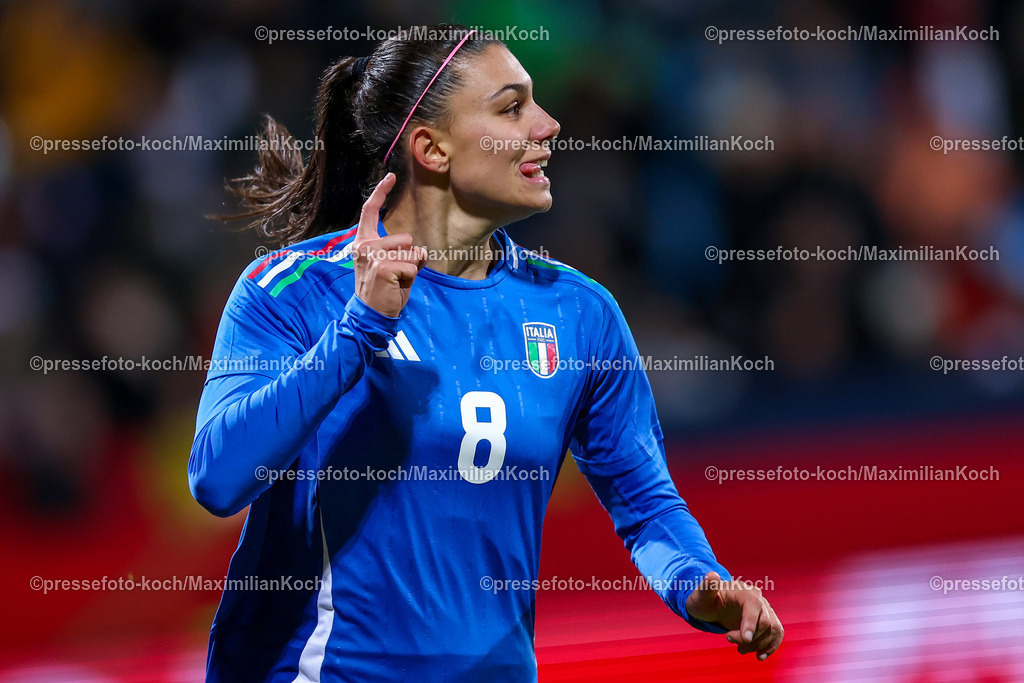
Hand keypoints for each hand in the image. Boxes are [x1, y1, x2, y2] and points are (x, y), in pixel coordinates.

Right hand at [352, 173, 426, 317]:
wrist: (372, 314)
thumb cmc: (384, 289)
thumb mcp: (392, 265)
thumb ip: (402, 251)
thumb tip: (421, 250)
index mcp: (364, 241)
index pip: (370, 211)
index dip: (381, 192)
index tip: (391, 176)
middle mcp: (364, 245)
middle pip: (406, 238)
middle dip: (410, 257)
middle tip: (396, 274)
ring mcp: (371, 256)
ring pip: (411, 252)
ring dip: (411, 268)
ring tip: (396, 280)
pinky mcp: (382, 267)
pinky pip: (412, 266)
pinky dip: (411, 278)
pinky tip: (396, 286)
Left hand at [684, 571, 782, 660]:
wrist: (712, 605)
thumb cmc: (705, 600)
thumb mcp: (701, 595)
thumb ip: (707, 587)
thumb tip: (711, 575)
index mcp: (744, 591)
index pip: (753, 606)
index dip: (751, 623)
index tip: (744, 640)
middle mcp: (758, 599)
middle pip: (764, 621)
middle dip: (749, 637)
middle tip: (728, 639)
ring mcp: (764, 610)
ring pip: (773, 629)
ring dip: (759, 644)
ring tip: (740, 650)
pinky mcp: (767, 621)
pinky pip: (777, 633)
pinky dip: (771, 646)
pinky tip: (759, 656)